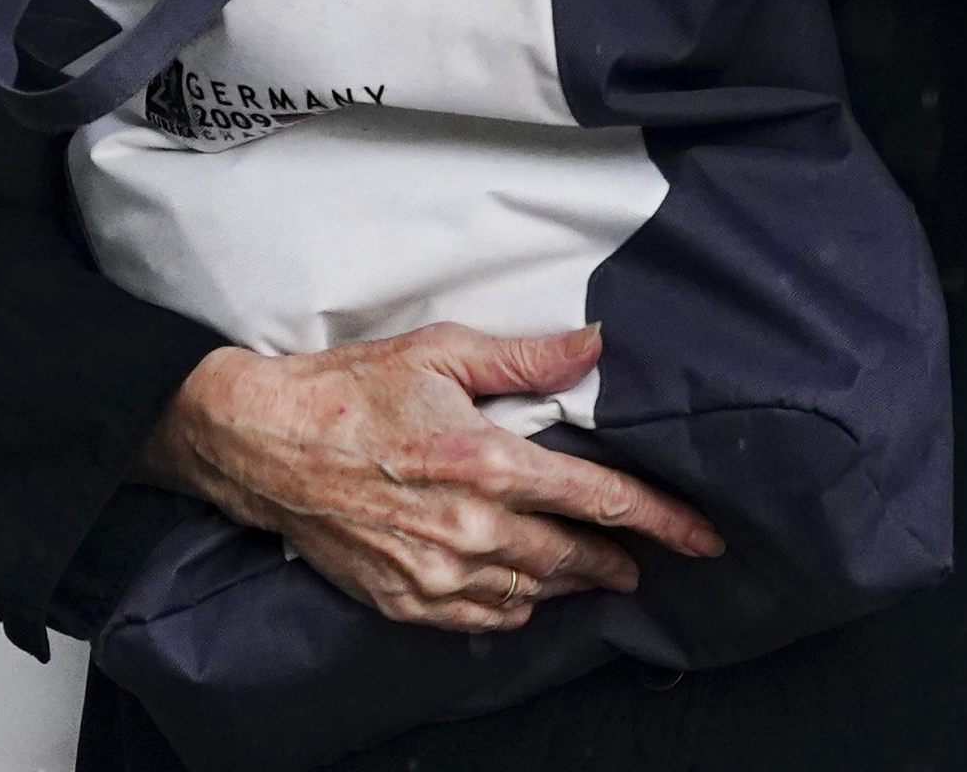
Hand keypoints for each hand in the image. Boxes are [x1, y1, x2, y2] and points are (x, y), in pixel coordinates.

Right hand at [138, 324, 722, 633]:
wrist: (263, 442)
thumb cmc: (350, 390)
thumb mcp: (441, 354)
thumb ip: (526, 358)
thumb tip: (595, 347)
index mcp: (488, 463)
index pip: (601, 501)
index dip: (661, 520)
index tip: (703, 536)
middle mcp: (470, 529)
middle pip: (574, 557)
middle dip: (620, 560)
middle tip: (646, 559)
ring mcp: (436, 573)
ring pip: (532, 595)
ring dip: (570, 584)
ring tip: (593, 572)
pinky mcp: (404, 600)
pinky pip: (482, 619)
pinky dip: (513, 608)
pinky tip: (523, 592)